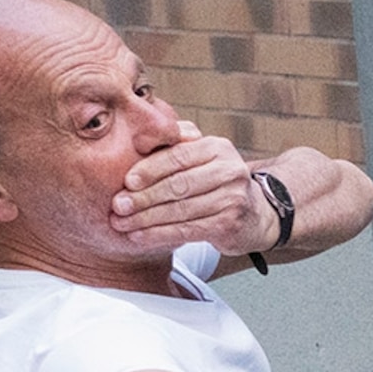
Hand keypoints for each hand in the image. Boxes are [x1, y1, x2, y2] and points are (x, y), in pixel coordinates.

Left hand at [113, 123, 271, 257]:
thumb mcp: (201, 156)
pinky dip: (160, 234)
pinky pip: (188, 230)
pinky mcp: (230, 224)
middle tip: (117, 206)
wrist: (255, 214)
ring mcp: (233, 199)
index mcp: (218, 148)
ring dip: (146, 219)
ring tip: (121, 223)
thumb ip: (175, 144)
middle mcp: (230, 171)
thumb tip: (136, 136)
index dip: (150, 169)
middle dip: (144, 197)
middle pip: (179, 185)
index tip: (126, 181)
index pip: (178, 157)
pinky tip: (140, 236)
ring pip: (181, 210)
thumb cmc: (214, 182)